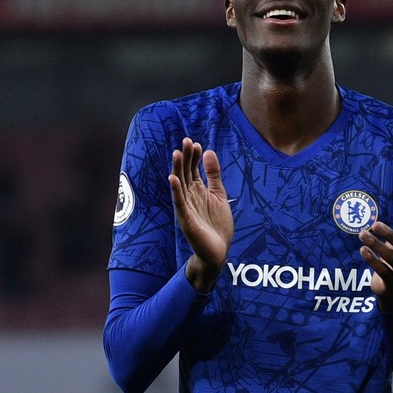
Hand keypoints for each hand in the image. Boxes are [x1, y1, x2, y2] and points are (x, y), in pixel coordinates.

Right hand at [168, 138, 233, 291]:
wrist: (218, 251)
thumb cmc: (217, 225)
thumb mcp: (219, 195)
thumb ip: (214, 175)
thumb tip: (208, 151)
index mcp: (198, 191)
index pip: (193, 170)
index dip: (194, 157)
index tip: (196, 143)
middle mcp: (190, 197)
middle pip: (186, 174)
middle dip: (186, 158)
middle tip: (186, 141)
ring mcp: (186, 208)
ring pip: (180, 185)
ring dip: (178, 169)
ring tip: (177, 153)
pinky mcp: (186, 219)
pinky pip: (179, 203)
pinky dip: (176, 191)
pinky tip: (173, 178)